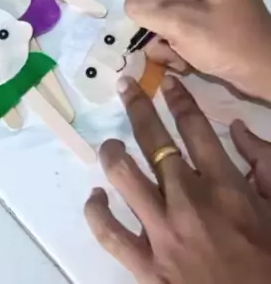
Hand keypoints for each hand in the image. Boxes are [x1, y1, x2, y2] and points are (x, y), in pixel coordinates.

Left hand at [85, 76, 270, 283]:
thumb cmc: (269, 262)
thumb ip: (265, 163)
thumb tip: (240, 129)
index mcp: (224, 186)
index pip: (194, 127)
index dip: (178, 99)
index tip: (165, 84)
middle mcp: (188, 200)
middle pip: (154, 141)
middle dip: (137, 106)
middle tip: (125, 86)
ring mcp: (162, 233)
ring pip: (124, 176)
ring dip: (113, 152)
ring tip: (111, 144)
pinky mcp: (145, 265)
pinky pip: (109, 231)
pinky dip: (96, 211)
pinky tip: (96, 197)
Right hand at [125, 0, 270, 100]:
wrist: (263, 72)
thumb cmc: (231, 44)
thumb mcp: (183, 25)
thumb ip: (146, 7)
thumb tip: (132, 2)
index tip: (165, 0)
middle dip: (156, 2)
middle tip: (171, 26)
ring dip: (161, 24)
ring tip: (177, 47)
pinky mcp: (201, 2)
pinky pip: (170, 8)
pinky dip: (170, 31)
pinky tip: (182, 52)